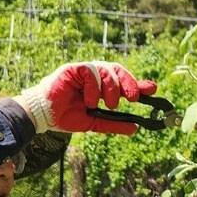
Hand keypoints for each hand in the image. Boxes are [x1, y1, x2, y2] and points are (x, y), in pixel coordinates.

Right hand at [15, 61, 156, 134]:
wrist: (44, 117)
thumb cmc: (66, 117)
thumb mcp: (95, 122)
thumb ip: (114, 124)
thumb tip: (135, 128)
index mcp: (100, 88)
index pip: (123, 81)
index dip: (138, 83)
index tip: (153, 89)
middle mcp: (94, 77)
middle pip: (118, 71)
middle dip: (129, 83)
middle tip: (134, 98)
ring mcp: (84, 72)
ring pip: (107, 70)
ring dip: (112, 88)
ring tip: (107, 104)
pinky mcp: (73, 69)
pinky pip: (91, 72)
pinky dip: (94, 87)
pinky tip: (89, 100)